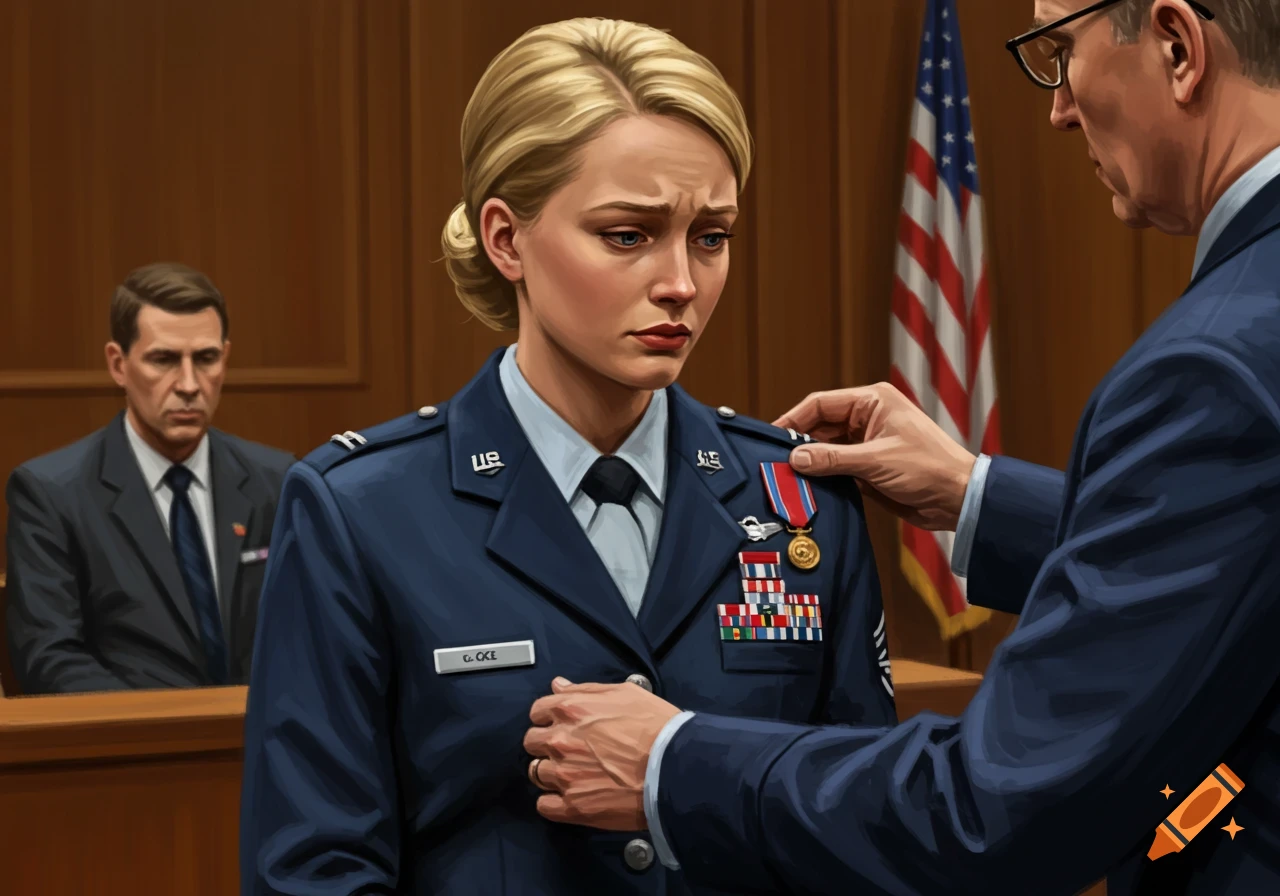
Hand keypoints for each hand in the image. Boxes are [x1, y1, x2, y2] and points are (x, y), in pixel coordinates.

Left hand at [523, 677, 680, 829]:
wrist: (673, 768)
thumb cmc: (655, 727)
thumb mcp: (624, 694)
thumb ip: (585, 690)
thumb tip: (558, 685)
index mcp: (570, 710)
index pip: (537, 711)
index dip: (547, 717)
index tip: (558, 724)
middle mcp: (560, 741)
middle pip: (531, 742)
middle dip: (546, 744)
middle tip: (567, 749)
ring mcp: (564, 775)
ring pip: (536, 773)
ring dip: (550, 772)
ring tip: (572, 774)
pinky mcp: (573, 806)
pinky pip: (544, 805)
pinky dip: (552, 802)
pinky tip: (568, 797)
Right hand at [773, 382, 976, 530]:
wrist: (958, 498)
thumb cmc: (928, 468)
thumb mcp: (876, 461)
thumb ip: (832, 459)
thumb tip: (795, 457)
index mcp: (872, 401)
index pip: (821, 404)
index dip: (794, 419)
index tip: (771, 437)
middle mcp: (868, 418)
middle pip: (821, 426)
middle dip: (799, 443)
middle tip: (774, 461)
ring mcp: (868, 443)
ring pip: (827, 449)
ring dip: (811, 462)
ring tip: (787, 476)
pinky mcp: (869, 467)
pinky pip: (837, 467)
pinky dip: (824, 476)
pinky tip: (808, 487)